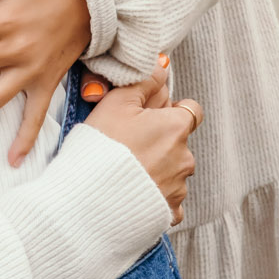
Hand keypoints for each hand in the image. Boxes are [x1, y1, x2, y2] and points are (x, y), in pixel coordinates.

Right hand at [80, 72, 201, 223]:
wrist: (86, 201)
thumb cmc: (100, 148)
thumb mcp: (116, 103)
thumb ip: (143, 82)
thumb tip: (162, 65)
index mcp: (175, 128)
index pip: (191, 110)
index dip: (170, 109)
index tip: (149, 116)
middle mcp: (184, 158)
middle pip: (179, 142)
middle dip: (160, 141)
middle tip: (128, 144)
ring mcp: (178, 188)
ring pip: (173, 171)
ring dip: (157, 170)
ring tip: (126, 171)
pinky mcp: (168, 214)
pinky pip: (168, 202)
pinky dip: (154, 197)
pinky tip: (133, 194)